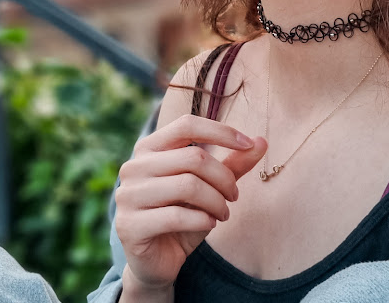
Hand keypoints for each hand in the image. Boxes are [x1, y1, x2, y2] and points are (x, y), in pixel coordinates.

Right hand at [114, 114, 266, 292]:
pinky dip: (202, 220)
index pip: (187, 125)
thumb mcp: (210, 188)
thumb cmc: (183, 218)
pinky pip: (176, 216)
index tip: (249, 143)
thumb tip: (262, 141)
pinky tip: (209, 224)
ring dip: (216, 201)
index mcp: (149, 148)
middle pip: (194, 158)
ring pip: (188, 186)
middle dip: (224, 178)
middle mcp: (133, 167)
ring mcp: (127, 195)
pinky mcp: (129, 225)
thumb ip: (232, 165)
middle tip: (234, 196)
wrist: (158, 263)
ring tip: (224, 213)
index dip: (221, 131)